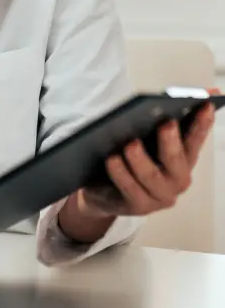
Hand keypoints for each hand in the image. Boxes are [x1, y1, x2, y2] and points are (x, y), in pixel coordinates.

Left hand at [58, 97, 216, 242]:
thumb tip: (159, 101)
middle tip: (166, 123)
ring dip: (140, 159)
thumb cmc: (127, 160)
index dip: (201, 123)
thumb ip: (152, 125)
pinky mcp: (138, 206)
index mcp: (182, 159)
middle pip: (176, 160)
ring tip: (130, 144)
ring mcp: (159, 195)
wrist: (103, 192)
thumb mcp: (142, 141)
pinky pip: (129, 188)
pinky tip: (111, 160)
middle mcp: (176, 179)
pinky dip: (120, 173)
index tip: (204, 104)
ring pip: (151, 176)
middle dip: (171, 141)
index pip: (195, 139)